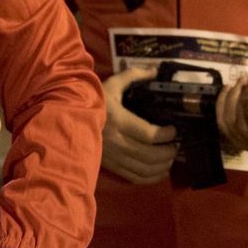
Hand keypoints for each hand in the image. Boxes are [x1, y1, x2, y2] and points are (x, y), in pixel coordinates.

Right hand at [101, 67, 177, 183]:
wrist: (71, 117)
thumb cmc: (94, 100)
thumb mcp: (112, 84)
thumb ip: (134, 75)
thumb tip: (155, 70)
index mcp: (119, 121)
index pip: (149, 135)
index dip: (167, 135)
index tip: (174, 129)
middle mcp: (117, 142)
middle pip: (150, 155)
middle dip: (169, 152)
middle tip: (177, 145)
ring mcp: (114, 157)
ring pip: (145, 169)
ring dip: (163, 166)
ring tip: (171, 157)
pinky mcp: (112, 166)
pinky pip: (135, 177)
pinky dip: (151, 178)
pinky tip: (160, 171)